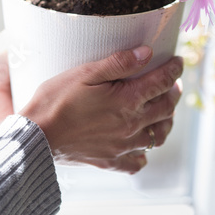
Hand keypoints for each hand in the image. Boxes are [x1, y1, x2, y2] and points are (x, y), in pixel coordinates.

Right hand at [20, 46, 182, 172]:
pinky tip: (139, 144)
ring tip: (164, 111)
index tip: (178, 62)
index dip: (173, 70)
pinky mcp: (110, 160)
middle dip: (174, 93)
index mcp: (126, 101)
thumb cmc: (55, 100)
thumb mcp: (85, 73)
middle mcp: (130, 126)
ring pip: (159, 136)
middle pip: (166, 109)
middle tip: (173, 84)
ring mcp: (122, 146)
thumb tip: (146, 53)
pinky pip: (137, 162)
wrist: (35, 136)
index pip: (161, 82)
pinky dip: (144, 153)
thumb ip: (119, 63)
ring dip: (166, 120)